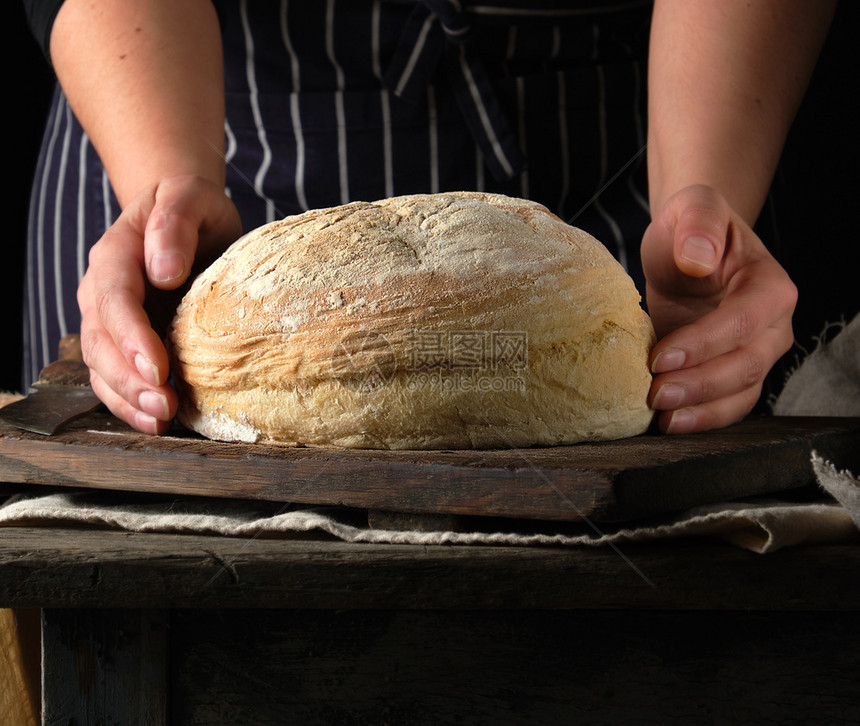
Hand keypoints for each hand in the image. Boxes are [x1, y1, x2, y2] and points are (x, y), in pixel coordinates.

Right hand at [77, 175, 241, 433]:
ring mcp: (109, 321)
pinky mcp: (125, 343)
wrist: (184, 215)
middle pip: (102, 342)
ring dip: (129, 399)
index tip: (157, 366)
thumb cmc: (191, 207)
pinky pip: (116, 379)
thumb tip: (164, 271)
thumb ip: (174, 224)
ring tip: (163, 421)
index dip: (132, 336)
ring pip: (103, 367)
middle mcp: (102, 292)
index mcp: (115, 255)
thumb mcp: (189, 197)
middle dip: (130, 379)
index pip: (114, 299)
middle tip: (165, 406)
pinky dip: (130, 405)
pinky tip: (154, 423)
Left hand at [641, 184, 796, 433]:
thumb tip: (699, 260)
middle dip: (700, 385)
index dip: (704, 343)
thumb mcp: (691, 210)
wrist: (688, 252)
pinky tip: (667, 424)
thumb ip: (697, 225)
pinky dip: (701, 419)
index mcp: (769, 286)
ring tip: (660, 419)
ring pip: (740, 394)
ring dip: (701, 411)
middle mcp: (772, 326)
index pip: (744, 321)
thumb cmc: (690, 231)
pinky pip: (727, 406)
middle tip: (654, 395)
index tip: (660, 357)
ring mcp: (755, 355)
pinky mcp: (731, 375)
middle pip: (746, 365)